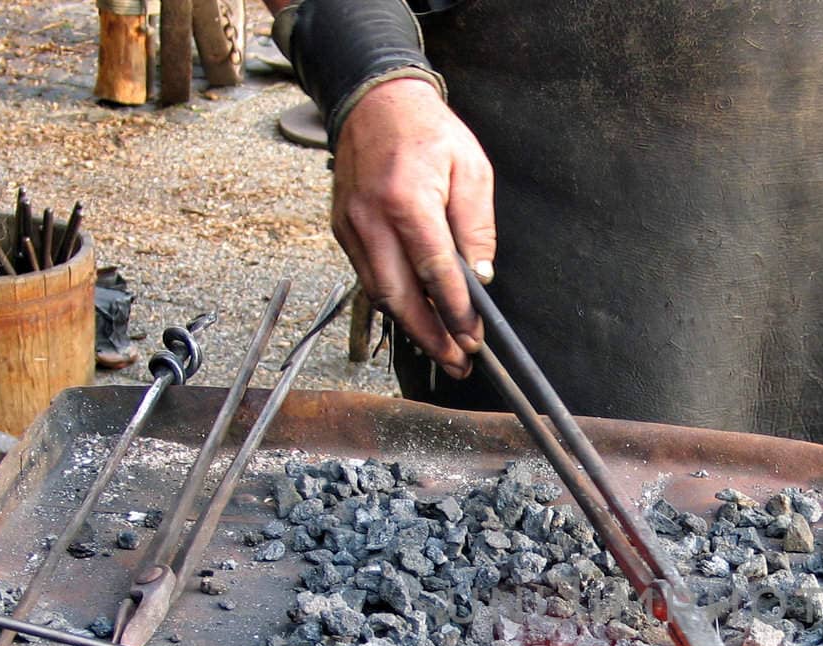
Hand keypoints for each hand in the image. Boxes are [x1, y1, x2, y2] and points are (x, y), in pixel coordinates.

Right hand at [331, 77, 495, 377]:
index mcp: (407, 201)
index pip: (435, 272)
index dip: (455, 312)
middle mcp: (372, 219)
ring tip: (442, 352)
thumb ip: (477, 227)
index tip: (473, 338)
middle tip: (457, 363)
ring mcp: (352, 227)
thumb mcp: (472, 170)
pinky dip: (394, 303)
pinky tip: (419, 318)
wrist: (375, 104)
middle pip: (400, 296)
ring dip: (412, 329)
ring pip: (380, 294)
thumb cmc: (429, 134)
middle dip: (430, 337)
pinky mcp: (343, 230)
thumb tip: (480, 280)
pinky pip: (368, 278)